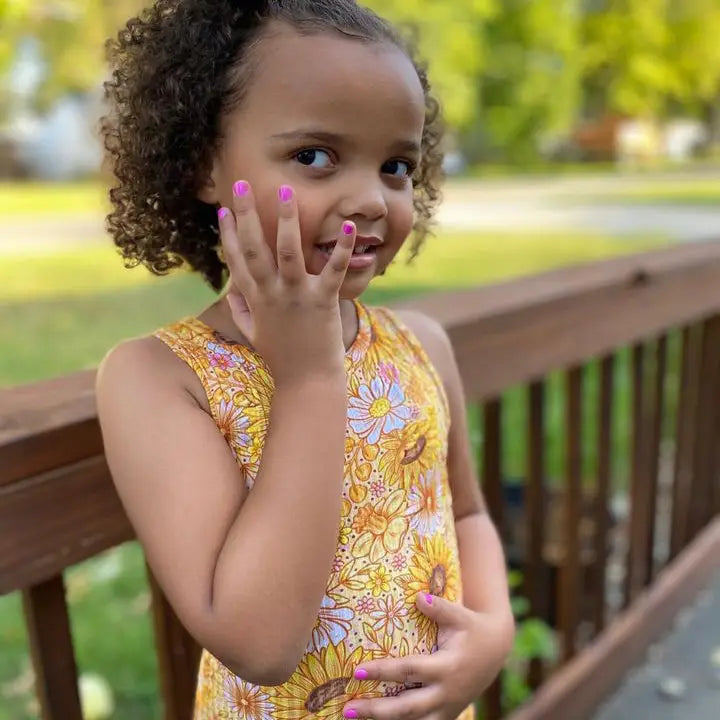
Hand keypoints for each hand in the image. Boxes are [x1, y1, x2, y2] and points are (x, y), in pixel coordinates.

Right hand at [217, 181, 355, 387]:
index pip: (236, 261)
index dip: (228, 235)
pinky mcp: (323, 302)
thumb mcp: (254, 334)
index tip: (222, 210)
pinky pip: (332, 271)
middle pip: (254, 249)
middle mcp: (271, 294)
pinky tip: (349, 227)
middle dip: (246, 215)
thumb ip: (241, 310)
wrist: (307, 383)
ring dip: (287, 222)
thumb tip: (232, 289)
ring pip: (288, 254)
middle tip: (241, 185)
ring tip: (287, 193)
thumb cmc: (282, 358)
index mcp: (255, 300)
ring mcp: (296, 297)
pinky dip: (342, 250)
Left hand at [343, 594, 514, 719]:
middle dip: (377, 711)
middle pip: (407, 708)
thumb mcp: (460, 616)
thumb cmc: (472, 629)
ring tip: (354, 719)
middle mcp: (446, 693)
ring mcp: (447, 708)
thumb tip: (418, 596)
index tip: (356, 671)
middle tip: (348, 709)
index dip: (383, 671)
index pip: (409, 671)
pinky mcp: (446, 716)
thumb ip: (439, 608)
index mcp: (447, 667)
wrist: (496, 651)